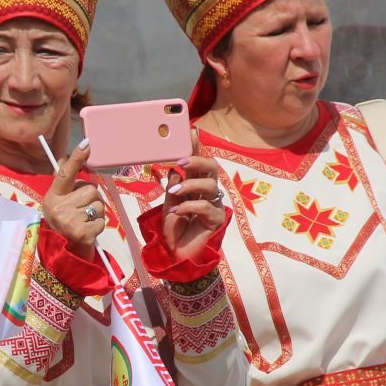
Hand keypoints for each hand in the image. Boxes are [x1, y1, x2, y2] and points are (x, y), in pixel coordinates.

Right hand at [41, 144, 106, 250]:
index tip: (86, 143)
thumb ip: (63, 182)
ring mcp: (69, 221)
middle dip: (93, 199)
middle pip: (91, 190)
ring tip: (86, 221)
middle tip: (83, 210)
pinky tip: (88, 231)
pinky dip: (99, 226)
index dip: (76, 158)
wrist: (62, 252)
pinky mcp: (82, 233)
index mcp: (52, 197)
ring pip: (99, 205)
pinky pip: (102, 221)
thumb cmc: (64, 222)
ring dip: (97, 213)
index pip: (65, 174)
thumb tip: (65, 158)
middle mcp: (58, 208)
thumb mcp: (59, 202)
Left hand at [156, 135, 228, 263]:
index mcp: (195, 185)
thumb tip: (175, 169)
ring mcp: (214, 204)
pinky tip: (178, 211)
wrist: (176, 255)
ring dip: (190, 186)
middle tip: (182, 161)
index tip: (190, 130)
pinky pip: (206, 207)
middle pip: (211, 168)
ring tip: (174, 192)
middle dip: (198, 161)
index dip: (195, 146)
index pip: (197, 162)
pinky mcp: (217, 219)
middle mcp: (207, 192)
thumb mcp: (168, 204)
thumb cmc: (174, 230)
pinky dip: (189, 206)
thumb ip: (173, 186)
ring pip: (211, 185)